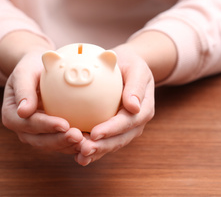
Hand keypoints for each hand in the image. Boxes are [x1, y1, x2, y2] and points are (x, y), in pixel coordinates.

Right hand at [1, 50, 83, 153]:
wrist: (38, 70)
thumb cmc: (31, 67)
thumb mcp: (24, 72)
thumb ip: (23, 89)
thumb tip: (22, 111)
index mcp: (12, 116)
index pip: (30, 124)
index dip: (47, 126)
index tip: (64, 124)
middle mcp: (22, 130)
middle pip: (40, 140)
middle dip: (60, 141)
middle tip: (79, 137)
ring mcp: (36, 134)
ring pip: (53, 145)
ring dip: (69, 146)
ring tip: (87, 142)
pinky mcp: (50, 135)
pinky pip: (62, 143)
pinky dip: (75, 144)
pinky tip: (90, 141)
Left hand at [75, 44, 154, 165]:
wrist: (127, 66)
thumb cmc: (130, 64)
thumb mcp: (137, 68)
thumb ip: (136, 86)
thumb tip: (134, 106)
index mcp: (143, 109)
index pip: (128, 122)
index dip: (112, 129)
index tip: (95, 133)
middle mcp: (135, 123)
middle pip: (120, 139)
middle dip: (102, 147)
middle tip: (84, 150)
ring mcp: (124, 129)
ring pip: (111, 145)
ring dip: (96, 152)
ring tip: (80, 156)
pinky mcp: (113, 130)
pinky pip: (102, 141)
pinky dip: (92, 150)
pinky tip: (76, 155)